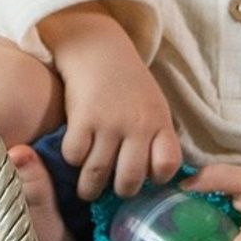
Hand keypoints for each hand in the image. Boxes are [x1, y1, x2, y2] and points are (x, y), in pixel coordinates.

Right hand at [41, 10, 181, 199]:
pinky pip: (74, 157)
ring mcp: (109, 124)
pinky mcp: (81, 119)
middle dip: (120, 191)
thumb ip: (155, 136)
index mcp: (159, 122)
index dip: (158, 177)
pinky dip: (72, 160)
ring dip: (89, 188)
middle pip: (130, 179)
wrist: (98, 49)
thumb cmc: (127, 82)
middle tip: (111, 189)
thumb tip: (151, 177)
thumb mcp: (153, 105)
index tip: (147, 176)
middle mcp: (137, 126)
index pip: (168, 165)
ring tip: (86, 189)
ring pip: (97, 174)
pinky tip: (74, 154)